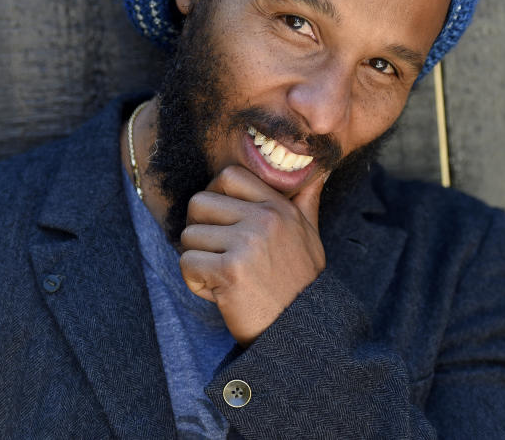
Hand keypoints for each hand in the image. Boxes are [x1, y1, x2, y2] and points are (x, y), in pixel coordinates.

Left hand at [179, 165, 326, 345]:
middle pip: (199, 202)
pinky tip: (220, 294)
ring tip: (224, 278)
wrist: (304, 334)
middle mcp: (265, 220)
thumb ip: (305, 201)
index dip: (214, 195)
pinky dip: (196, 282)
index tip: (220, 220)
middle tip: (217, 254)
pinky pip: (187, 262)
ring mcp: (247, 243)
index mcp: (279, 208)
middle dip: (200, 230)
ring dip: (198, 260)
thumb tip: (317, 170)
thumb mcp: (309, 237)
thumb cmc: (301, 284)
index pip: (229, 175)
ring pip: (189, 235)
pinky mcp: (230, 270)